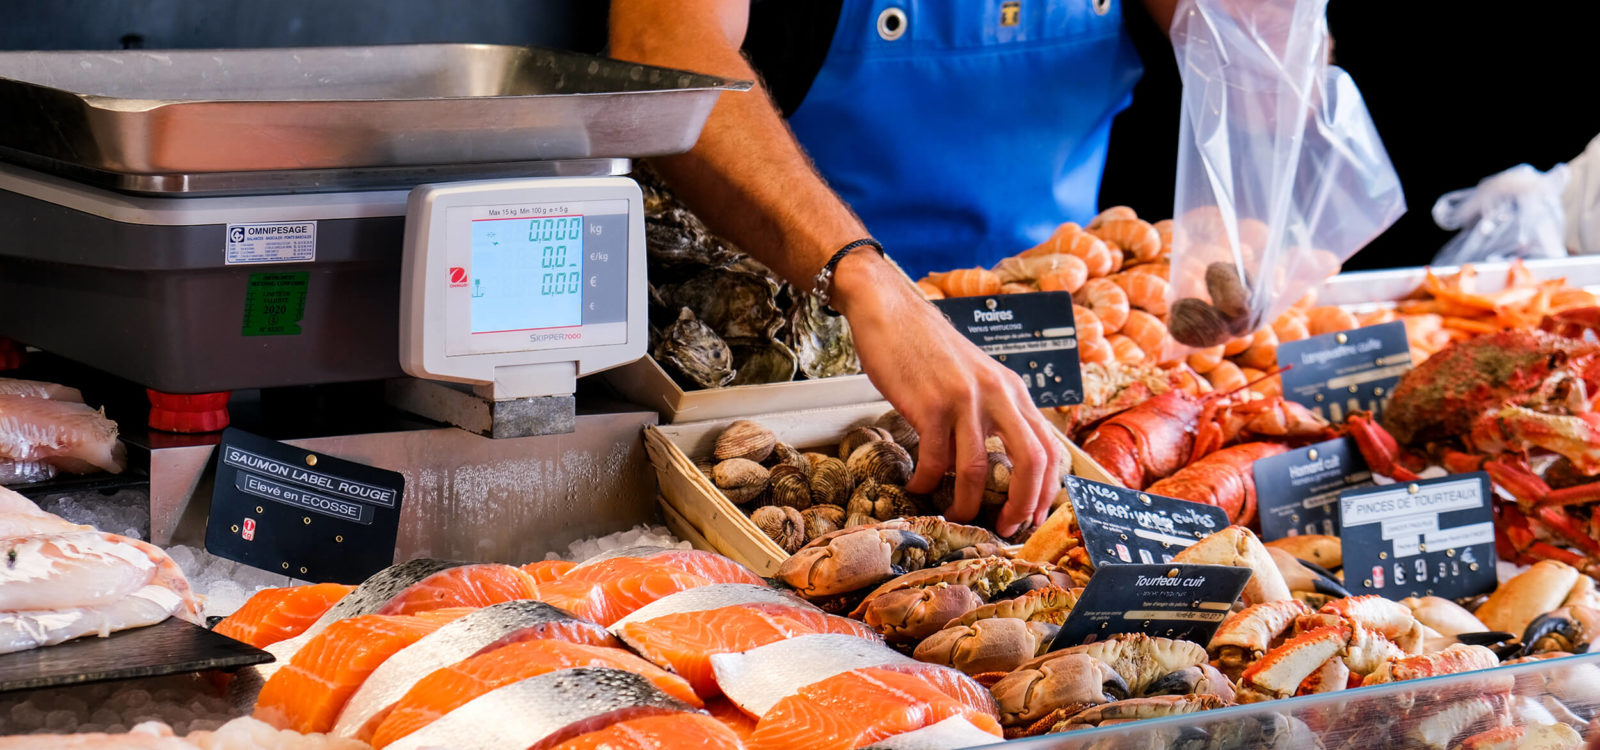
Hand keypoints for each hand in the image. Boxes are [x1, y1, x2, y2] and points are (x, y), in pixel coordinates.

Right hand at [832, 251, 1064, 535]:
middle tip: (1002, 527)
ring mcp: (965, 399)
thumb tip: (1000, 461)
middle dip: (1021, 505)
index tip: (1028, 516)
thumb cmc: (927, 348)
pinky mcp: (930, 405)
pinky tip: (917, 486)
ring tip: (951, 513)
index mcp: (1013, 390)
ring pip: (979, 470)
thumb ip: (993, 410)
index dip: (1045, 491)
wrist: (890, 310)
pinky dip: (927, 483)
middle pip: (1031, 462)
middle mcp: (997, 394)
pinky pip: (935, 461)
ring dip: (966, 503)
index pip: (1049, 449)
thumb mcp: (976, 376)